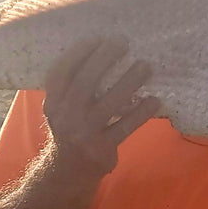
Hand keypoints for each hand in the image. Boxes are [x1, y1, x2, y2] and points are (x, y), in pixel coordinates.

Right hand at [42, 37, 160, 178]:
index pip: (62, 72)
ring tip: (145, 66)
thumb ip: (74, 85)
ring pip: (109, 103)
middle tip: (123, 42)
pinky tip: (154, 99)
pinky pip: (125, 127)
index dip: (79, 53)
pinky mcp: (101, 149)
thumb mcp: (62, 107)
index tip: (98, 37)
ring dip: (129, 82)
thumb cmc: (72, 128)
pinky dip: (141, 113)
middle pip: (85, 83)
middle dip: (105, 59)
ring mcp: (83, 134)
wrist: (69, 170)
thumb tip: (102, 49)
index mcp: (53, 102)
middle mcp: (65, 116)